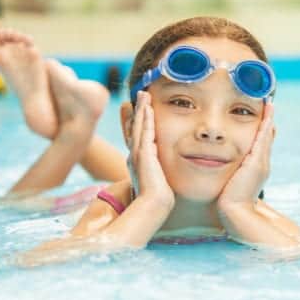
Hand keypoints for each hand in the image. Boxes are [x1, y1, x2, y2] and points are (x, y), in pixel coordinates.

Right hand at [127, 91, 174, 209]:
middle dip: (138, 110)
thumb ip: (160, 174)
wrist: (155, 204)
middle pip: (135, 127)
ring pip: (138, 126)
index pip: (139, 136)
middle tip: (141, 94)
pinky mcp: (143, 154)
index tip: (143, 109)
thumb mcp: (159, 182)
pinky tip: (148, 107)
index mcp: (138, 162)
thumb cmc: (159, 198)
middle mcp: (135, 155)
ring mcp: (137, 154)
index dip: (140, 122)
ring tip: (143, 94)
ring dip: (141, 109)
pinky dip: (145, 118)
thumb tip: (164, 173)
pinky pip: (144, 131)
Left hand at [218, 102, 274, 210]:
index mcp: (256, 167)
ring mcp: (261, 162)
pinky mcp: (257, 162)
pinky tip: (266, 115)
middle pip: (267, 137)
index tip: (263, 116)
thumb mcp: (232, 181)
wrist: (236, 210)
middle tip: (269, 104)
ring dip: (268, 119)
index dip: (263, 129)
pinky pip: (263, 139)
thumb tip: (223, 164)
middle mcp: (262, 163)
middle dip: (268, 121)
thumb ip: (233, 172)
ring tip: (269, 105)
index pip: (261, 143)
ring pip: (267, 136)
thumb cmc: (229, 199)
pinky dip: (265, 126)